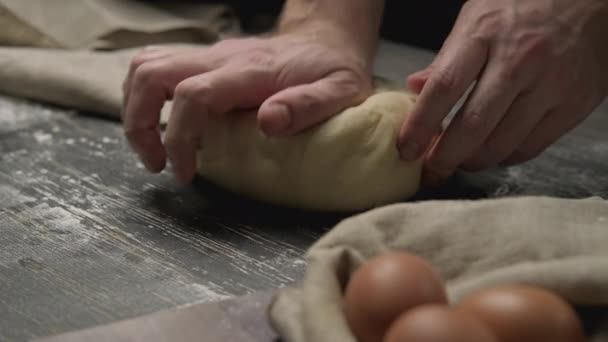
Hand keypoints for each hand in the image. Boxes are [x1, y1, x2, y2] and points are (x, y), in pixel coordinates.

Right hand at [122, 33, 371, 182]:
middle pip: (151, 73)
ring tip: (152, 150)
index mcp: (249, 71)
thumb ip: (307, 106)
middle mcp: (219, 57)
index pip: (193, 95)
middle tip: (155, 163)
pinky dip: (145, 98)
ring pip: (145, 66)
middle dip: (139, 123)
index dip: (179, 137)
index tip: (185, 172)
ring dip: (135, 109)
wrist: (324, 40)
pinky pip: (157, 68)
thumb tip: (268, 123)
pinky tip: (162, 126)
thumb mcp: (339, 92)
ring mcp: (208, 55)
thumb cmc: (332, 70)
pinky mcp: (204, 60)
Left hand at [398, 0, 607, 184]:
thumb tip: (415, 88)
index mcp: (485, 34)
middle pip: (472, 125)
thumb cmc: (525, 6)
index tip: (405, 149)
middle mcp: (519, 61)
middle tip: (430, 172)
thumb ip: (446, 57)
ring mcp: (550, 85)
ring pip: (501, 144)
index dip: (420, 125)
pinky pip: (530, 147)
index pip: (444, 87)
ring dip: (473, 161)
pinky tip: (493, 152)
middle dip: (444, 157)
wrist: (592, 0)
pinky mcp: (573, 105)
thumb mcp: (477, 16)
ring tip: (459, 162)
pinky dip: (505, 157)